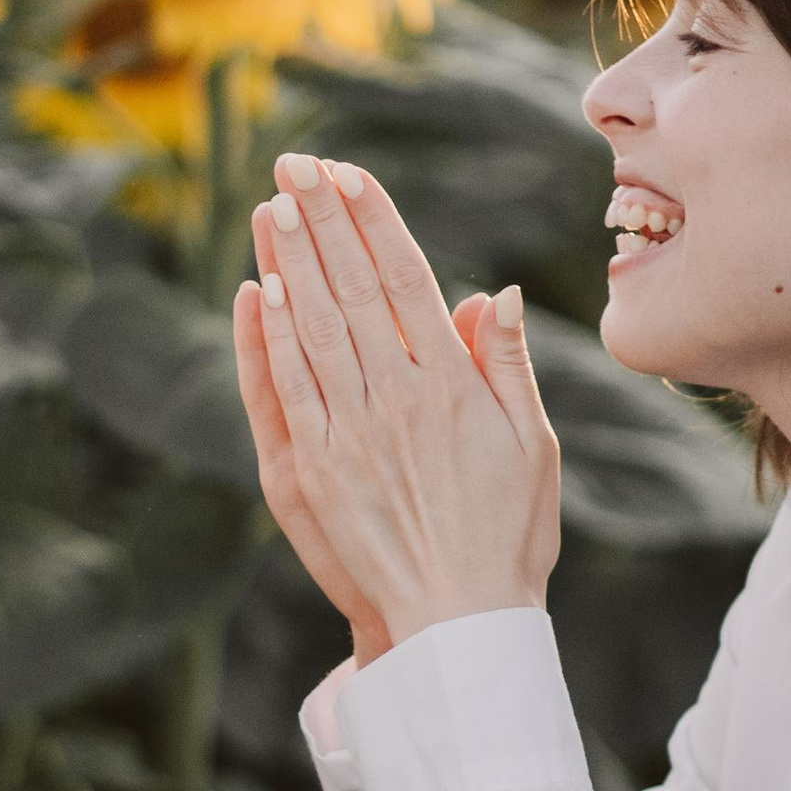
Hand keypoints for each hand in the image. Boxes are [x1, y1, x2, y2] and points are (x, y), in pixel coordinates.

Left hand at [234, 152, 561, 652]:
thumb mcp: (530, 446)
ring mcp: (346, 435)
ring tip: (271, 205)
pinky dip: (268, 337)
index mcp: (452, 388)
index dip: (373, 221)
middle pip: (351, 289)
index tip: (349, 174)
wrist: (457, 626)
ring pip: (312, 327)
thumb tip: (489, 293)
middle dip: (321, 220)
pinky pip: (283, 390)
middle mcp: (395, 400)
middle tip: (296, 164)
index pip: (405, 280)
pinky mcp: (309, 474)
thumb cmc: (506, 536)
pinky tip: (259, 290)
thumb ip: (503, 365)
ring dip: (289, 261)